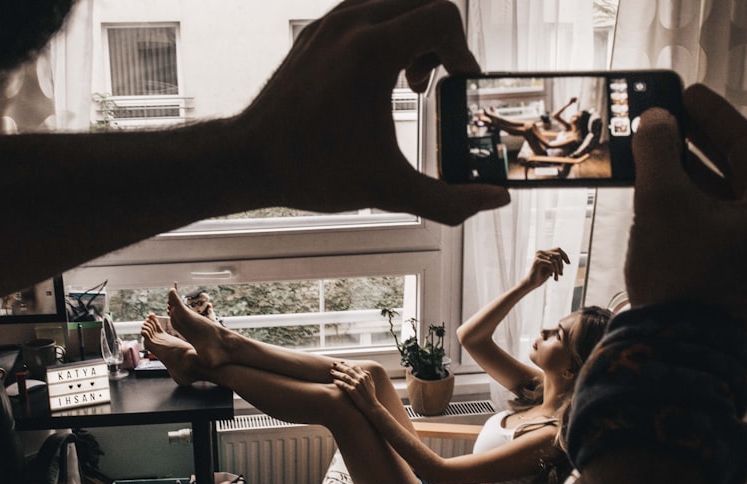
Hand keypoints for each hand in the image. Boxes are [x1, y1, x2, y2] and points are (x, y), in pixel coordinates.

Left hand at [238, 0, 509, 224]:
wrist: (249, 160)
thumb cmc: (314, 172)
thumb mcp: (389, 190)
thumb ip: (449, 200)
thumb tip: (496, 201)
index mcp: (372, 51)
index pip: (443, 16)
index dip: (463, 50)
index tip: (460, 84)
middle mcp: (352, 23)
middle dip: (440, 37)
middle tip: (429, 83)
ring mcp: (330, 23)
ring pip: (394, 0)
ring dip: (413, 31)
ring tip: (405, 80)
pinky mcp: (314, 31)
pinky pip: (365, 10)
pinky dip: (385, 32)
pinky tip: (376, 80)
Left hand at [331, 361, 380, 414]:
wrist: (371, 406)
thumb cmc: (371, 395)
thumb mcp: (371, 383)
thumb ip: (368, 375)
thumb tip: (363, 370)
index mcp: (365, 375)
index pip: (354, 366)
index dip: (347, 363)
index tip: (341, 362)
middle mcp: (360, 379)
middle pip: (348, 369)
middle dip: (340, 366)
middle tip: (334, 363)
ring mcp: (356, 385)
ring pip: (344, 376)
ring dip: (337, 373)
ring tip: (331, 371)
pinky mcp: (352, 391)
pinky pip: (343, 385)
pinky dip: (338, 382)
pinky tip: (334, 381)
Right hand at [522, 248, 569, 288]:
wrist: (532, 283)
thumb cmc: (542, 276)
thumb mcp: (551, 267)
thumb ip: (556, 261)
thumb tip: (565, 258)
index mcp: (543, 252)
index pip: (558, 249)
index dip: (565, 255)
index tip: (568, 263)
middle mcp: (540, 252)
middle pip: (558, 255)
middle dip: (561, 265)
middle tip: (561, 274)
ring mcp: (538, 255)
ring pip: (555, 260)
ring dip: (558, 270)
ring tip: (556, 278)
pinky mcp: (538, 260)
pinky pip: (551, 264)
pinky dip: (554, 271)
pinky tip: (552, 276)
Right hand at [627, 84, 746, 333]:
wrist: (673, 349)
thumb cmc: (682, 282)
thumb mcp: (664, 203)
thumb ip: (659, 152)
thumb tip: (655, 119)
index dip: (711, 115)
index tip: (687, 92)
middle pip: (742, 169)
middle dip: (700, 143)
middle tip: (670, 115)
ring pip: (731, 195)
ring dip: (693, 171)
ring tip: (660, 145)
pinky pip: (727, 221)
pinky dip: (698, 202)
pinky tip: (667, 181)